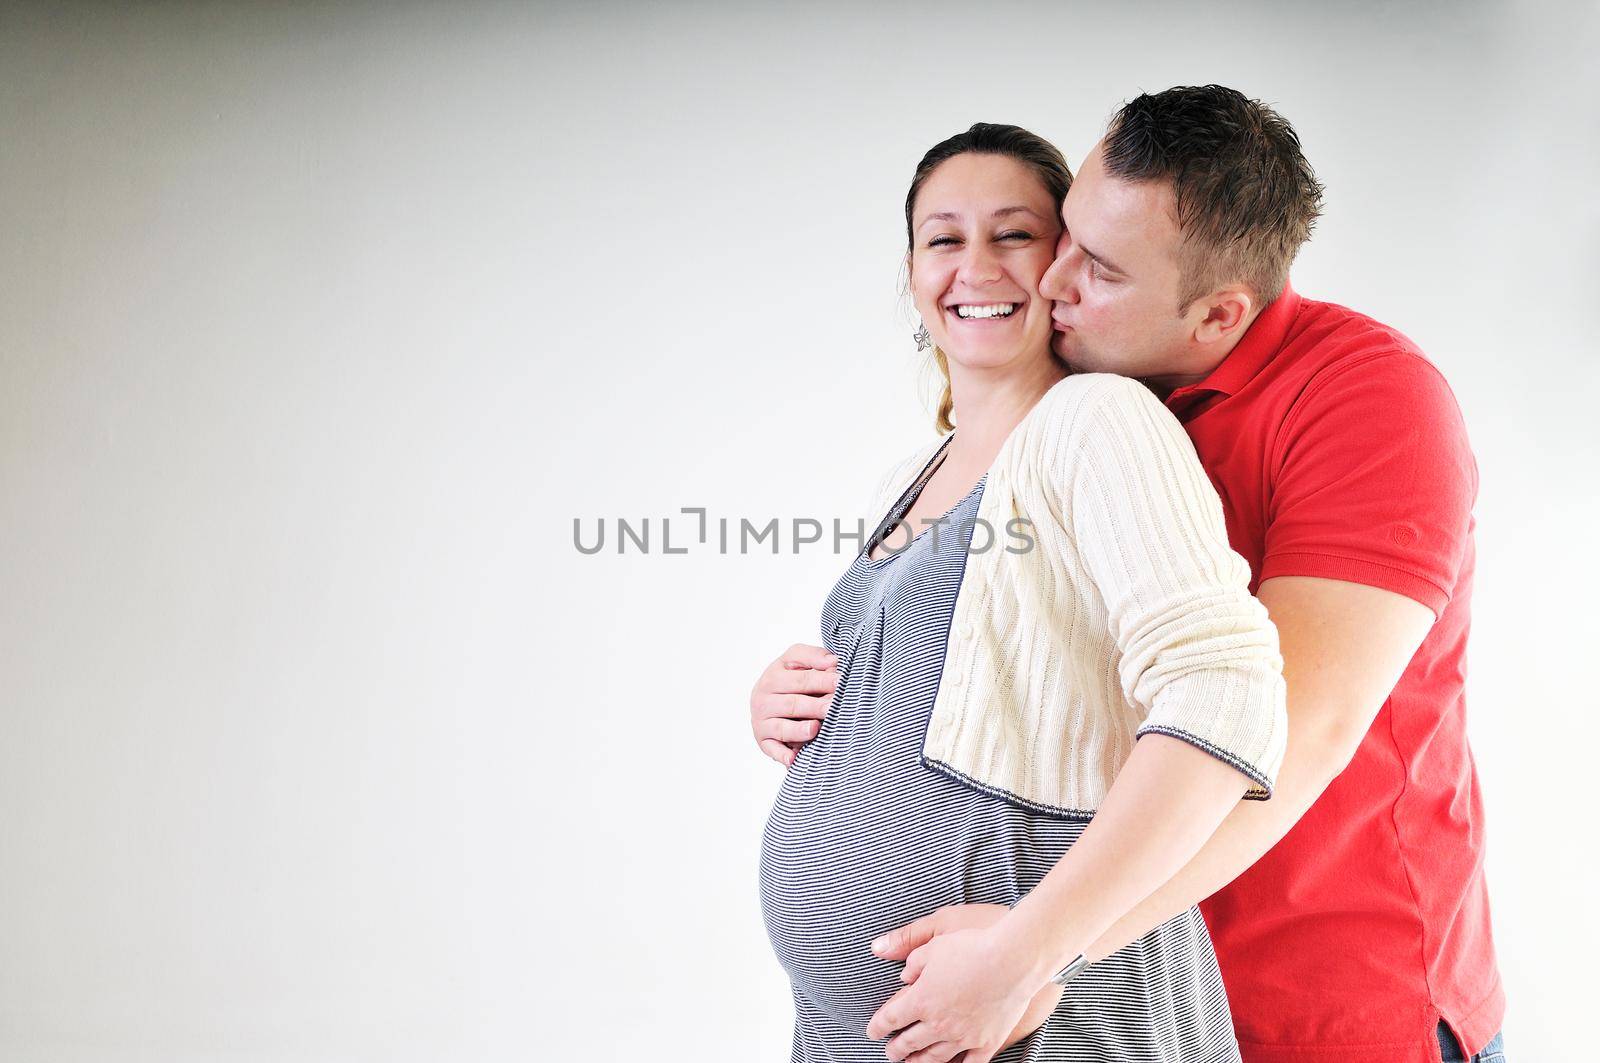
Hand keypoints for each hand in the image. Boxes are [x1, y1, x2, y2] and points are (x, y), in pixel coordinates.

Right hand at [749, 643, 837, 765]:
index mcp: (773, 676)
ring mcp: (762, 722)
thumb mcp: (795, 660)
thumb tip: (834, 661)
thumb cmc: (787, 679)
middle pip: (793, 704)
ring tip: (815, 729)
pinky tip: (793, 759)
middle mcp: (763, 699)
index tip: (840, 682)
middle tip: (833, 707)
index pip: (800, 679)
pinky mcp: (763, 741)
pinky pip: (773, 750)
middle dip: (815, 706)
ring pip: (782, 727)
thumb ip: (813, 656)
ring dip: (799, 730)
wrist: (764, 699)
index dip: (822, 680)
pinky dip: (783, 755)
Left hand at [865, 909, 1051, 1062]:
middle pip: (910, 1043)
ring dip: (920, 1061)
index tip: (873, 1031)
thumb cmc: (973, 947)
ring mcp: (963, 1037)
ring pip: (935, 1057)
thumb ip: (913, 961)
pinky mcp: (986, 1042)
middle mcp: (938, 1023)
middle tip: (890, 1052)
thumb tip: (904, 975)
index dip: (878, 1026)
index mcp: (921, 999)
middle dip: (896, 1049)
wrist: (1012, 960)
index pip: (891, 1018)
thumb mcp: (934, 943)